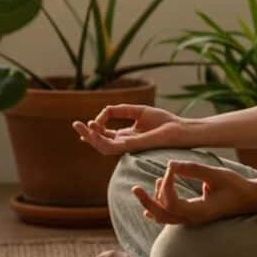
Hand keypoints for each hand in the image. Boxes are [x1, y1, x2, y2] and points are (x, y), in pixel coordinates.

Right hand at [72, 104, 187, 154]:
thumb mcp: (139, 111)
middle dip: (87, 134)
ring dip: (90, 137)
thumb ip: (121, 110)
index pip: (106, 135)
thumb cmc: (164, 121)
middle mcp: (126, 143)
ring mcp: (128, 146)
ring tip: (82, 127)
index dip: (95, 129)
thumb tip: (104, 111)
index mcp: (127, 136)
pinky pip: (112, 146)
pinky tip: (93, 131)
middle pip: (101, 141)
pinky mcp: (132, 146)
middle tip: (75, 125)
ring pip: (103, 146)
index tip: (91, 120)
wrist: (180, 129)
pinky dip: (100, 139)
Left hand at [132, 160, 256, 225]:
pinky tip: (151, 206)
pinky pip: (171, 218)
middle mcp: (192, 219)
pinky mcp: (194, 216)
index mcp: (198, 211)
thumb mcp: (215, 174)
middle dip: (147, 201)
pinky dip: (160, 211)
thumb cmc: (236, 186)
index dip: (166, 185)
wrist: (250, 199)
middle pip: (161, 216)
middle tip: (135, 188)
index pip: (171, 202)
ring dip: (154, 203)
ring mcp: (193, 220)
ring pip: (165, 218)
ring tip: (154, 184)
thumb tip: (169, 164)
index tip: (171, 168)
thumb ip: (192, 169)